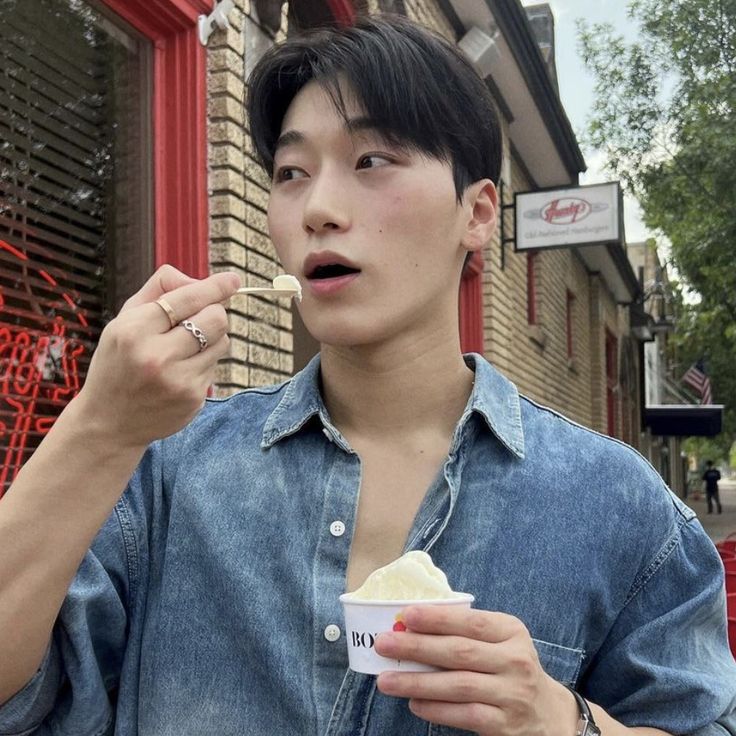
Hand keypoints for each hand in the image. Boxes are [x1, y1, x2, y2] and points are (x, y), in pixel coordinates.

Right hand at [73, 265, 240, 448]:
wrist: (108, 422)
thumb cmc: (118, 363)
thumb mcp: (123, 321)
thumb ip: (158, 291)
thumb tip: (202, 281)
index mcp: (134, 330)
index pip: (187, 299)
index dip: (216, 287)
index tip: (233, 279)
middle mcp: (157, 356)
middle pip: (216, 319)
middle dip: (214, 312)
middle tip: (200, 317)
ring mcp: (178, 380)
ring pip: (222, 342)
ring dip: (211, 339)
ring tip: (183, 349)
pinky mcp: (193, 398)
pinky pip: (215, 367)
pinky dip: (203, 363)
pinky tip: (179, 373)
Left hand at [375, 606, 577, 735]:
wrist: (548, 714)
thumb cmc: (509, 667)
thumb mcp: (500, 641)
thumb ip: (465, 632)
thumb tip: (410, 625)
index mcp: (511, 631)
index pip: (471, 622)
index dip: (437, 618)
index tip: (406, 615)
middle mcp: (515, 661)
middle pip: (459, 652)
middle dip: (417, 647)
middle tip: (384, 644)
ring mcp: (511, 694)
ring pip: (457, 685)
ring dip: (417, 682)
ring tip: (386, 680)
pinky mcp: (504, 725)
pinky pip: (463, 715)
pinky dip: (435, 710)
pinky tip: (413, 703)